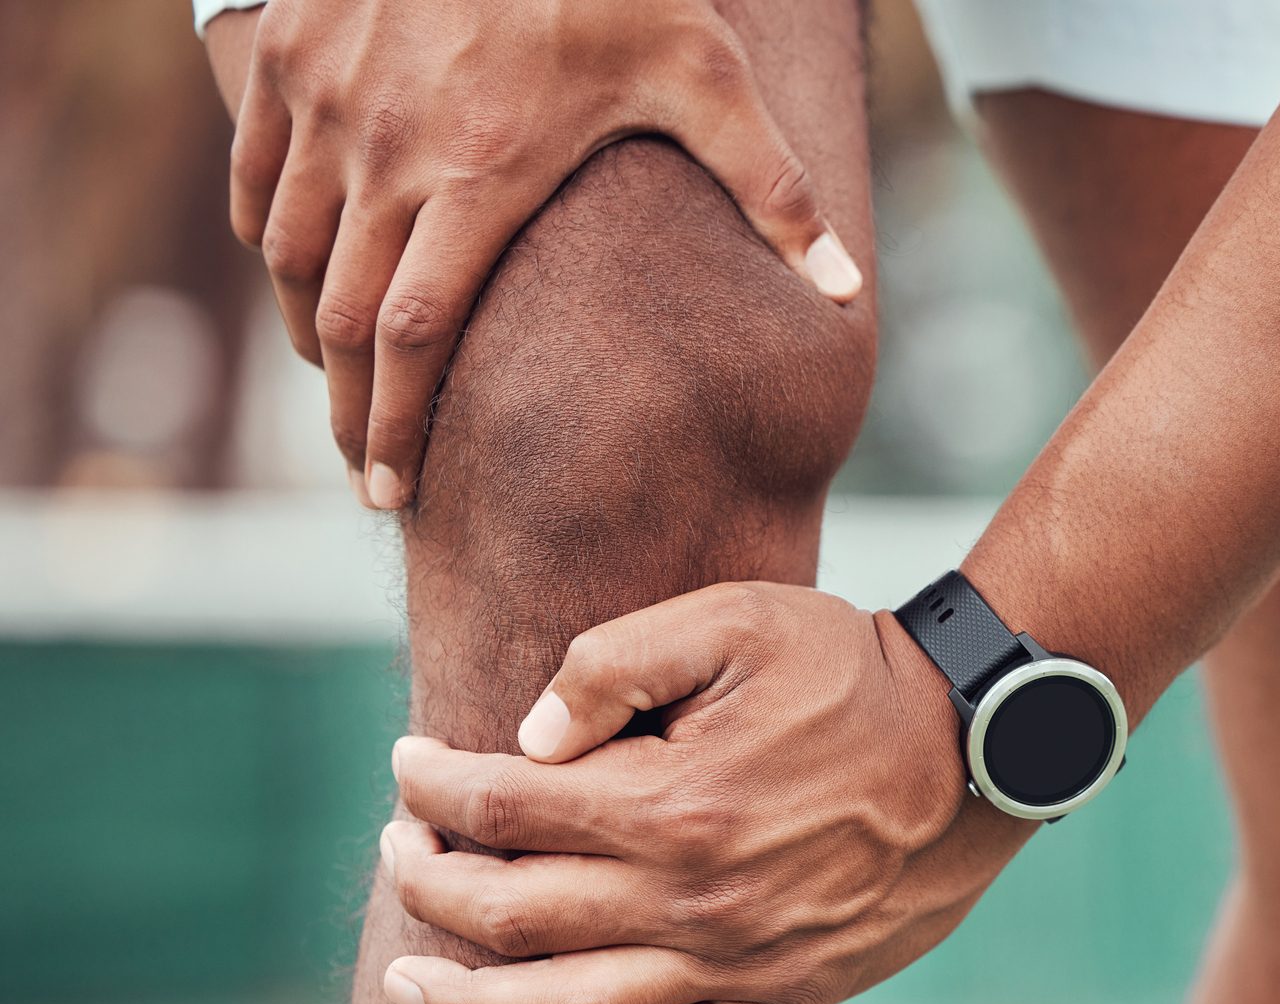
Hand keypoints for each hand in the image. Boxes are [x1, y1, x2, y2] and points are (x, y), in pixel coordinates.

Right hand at [203, 0, 862, 509]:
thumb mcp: (709, 73)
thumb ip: (774, 191)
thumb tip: (845, 292)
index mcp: (483, 173)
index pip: (416, 334)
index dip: (396, 426)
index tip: (391, 490)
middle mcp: (388, 149)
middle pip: (340, 319)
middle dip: (346, 409)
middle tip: (364, 469)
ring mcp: (327, 102)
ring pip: (288, 256)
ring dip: (308, 334)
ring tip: (342, 385)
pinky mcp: (290, 58)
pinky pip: (255, 182)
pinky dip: (269, 244)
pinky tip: (300, 280)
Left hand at [377, 582, 1035, 1003]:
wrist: (978, 749)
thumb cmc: (853, 671)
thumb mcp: (736, 622)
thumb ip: (616, 665)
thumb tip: (526, 739)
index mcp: (672, 801)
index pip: (505, 807)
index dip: (434, 784)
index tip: (406, 761)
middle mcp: (692, 899)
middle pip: (512, 914)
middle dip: (428, 883)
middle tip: (396, 852)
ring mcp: (735, 962)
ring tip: (410, 986)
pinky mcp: (780, 998)